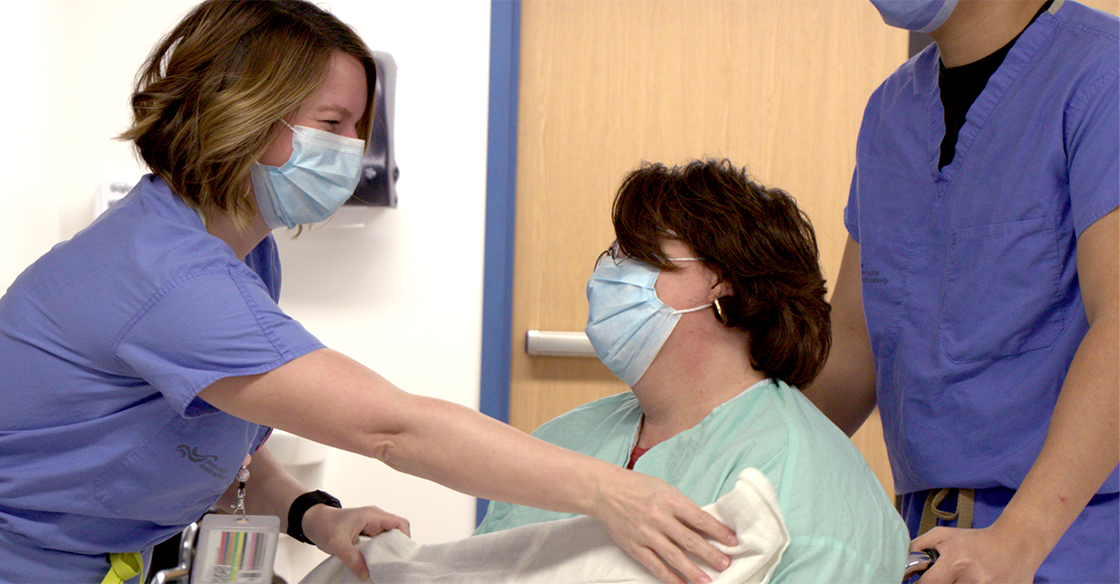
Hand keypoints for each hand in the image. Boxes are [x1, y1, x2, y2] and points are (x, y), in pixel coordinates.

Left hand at [301, 504, 410, 579]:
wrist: (312, 521)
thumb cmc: (324, 525)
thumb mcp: (337, 543)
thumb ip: (352, 558)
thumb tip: (365, 573)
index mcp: (372, 515)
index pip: (399, 523)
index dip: (405, 538)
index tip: (401, 555)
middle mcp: (375, 520)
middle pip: (396, 533)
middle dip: (396, 549)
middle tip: (392, 565)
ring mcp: (371, 527)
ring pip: (388, 540)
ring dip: (387, 552)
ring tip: (384, 566)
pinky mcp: (366, 534)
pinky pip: (379, 544)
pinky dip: (378, 554)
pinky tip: (375, 564)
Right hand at [593, 471, 736, 583]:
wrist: (605, 490)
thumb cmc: (637, 486)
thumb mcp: (664, 488)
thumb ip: (682, 506)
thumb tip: (704, 525)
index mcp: (670, 500)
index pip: (699, 518)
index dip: (718, 531)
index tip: (732, 541)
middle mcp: (659, 517)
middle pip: (689, 539)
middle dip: (710, 553)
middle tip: (726, 564)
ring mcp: (646, 533)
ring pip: (673, 555)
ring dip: (692, 570)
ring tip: (708, 580)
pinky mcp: (634, 545)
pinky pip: (654, 564)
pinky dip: (668, 576)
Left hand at [910, 525, 1042, 583]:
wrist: (1015, 543)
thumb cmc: (975, 540)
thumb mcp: (943, 535)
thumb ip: (918, 546)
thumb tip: (901, 561)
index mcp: (956, 563)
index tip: (920, 582)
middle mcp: (973, 579)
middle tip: (947, 577)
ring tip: (960, 579)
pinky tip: (972, 581)